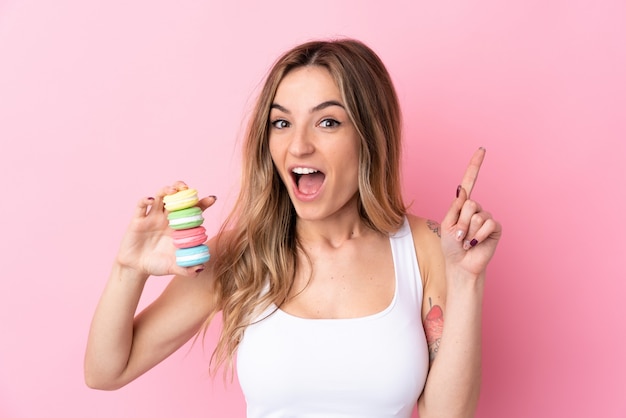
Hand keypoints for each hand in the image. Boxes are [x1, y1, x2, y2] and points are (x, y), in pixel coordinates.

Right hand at [115, 181, 216, 277]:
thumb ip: (187, 269)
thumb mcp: (174, 267)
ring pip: (160, 196)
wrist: (136, 269)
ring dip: (166, 189)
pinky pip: (141, 206)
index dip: (203, 203)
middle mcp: (168, 218)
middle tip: (188, 188)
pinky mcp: (138, 220)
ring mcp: (153, 217)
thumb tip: (201, 268)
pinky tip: (150, 200)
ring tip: (173, 190)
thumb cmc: (158, 265)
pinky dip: (144, 200)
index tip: (212, 198)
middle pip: (177, 197)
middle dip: (183, 189)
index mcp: (180, 227)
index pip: (193, 211)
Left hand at [440, 148, 501, 277]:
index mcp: (462, 205)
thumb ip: (455, 207)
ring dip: (467, 231)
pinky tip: (474, 244)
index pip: (470, 181)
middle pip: (469, 203)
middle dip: (460, 221)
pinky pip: (486, 224)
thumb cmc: (451, 246)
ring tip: (466, 241)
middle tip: (458, 235)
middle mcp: (476, 208)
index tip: (482, 150)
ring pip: (476, 215)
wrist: (460, 264)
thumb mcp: (447, 224)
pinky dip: (477, 236)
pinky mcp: (495, 228)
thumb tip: (463, 189)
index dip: (475, 166)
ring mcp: (486, 217)